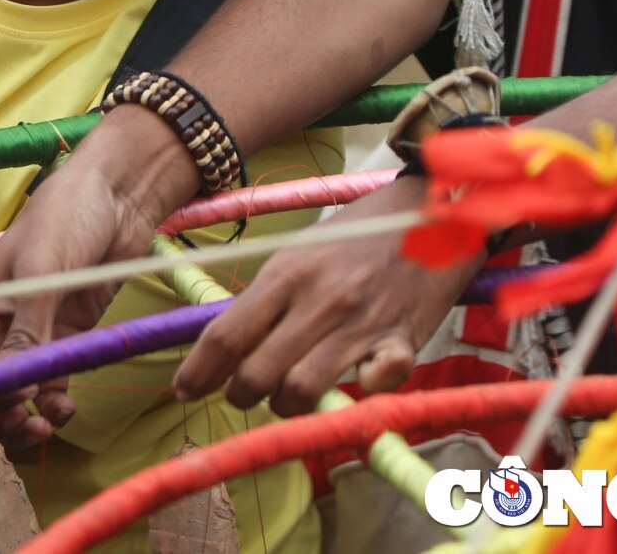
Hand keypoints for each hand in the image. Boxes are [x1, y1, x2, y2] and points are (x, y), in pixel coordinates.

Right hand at [0, 110, 188, 446]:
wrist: (117, 196)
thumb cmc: (66, 218)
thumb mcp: (42, 273)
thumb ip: (26, 333)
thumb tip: (10, 386)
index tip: (13, 403)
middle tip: (27, 427)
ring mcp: (31, 339)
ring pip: (16, 399)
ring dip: (27, 420)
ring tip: (48, 426)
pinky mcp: (64, 341)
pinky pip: (50, 387)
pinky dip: (53, 406)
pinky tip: (66, 410)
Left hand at [173, 176, 478, 414]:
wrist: (433, 210)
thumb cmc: (360, 235)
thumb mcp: (302, 253)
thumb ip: (268, 296)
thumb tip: (224, 342)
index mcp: (286, 273)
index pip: (226, 334)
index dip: (197, 371)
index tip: (183, 390)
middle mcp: (319, 300)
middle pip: (256, 373)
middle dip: (239, 395)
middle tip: (241, 395)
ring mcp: (362, 322)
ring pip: (301, 390)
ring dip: (285, 406)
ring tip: (286, 398)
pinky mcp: (404, 340)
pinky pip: (374, 387)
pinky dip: (358, 396)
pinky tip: (353, 384)